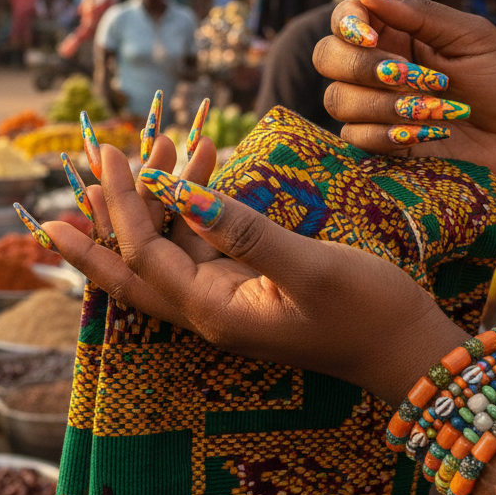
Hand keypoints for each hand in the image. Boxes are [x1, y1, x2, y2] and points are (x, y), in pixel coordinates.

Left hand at [45, 145, 463, 402]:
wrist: (407, 348)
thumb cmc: (368, 313)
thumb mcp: (311, 269)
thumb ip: (246, 234)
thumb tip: (185, 195)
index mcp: (213, 312)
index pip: (145, 254)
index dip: (121, 203)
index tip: (109, 154)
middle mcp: (207, 310)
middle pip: (133, 264)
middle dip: (107, 215)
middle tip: (88, 164)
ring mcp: (226, 298)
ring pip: (169, 247)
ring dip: (158, 199)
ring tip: (156, 146)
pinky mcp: (247, 285)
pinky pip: (203, 242)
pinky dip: (197, 204)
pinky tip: (205, 163)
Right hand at [313, 0, 495, 209]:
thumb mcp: (472, 37)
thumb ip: (421, 14)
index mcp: (396, 33)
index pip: (346, 18)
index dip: (347, 24)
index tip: (371, 36)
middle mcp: (376, 67)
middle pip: (326, 56)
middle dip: (361, 66)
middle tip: (407, 76)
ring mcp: (373, 107)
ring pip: (338, 99)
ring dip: (384, 104)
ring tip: (435, 110)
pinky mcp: (377, 144)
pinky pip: (354, 137)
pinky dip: (388, 134)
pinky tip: (427, 133)